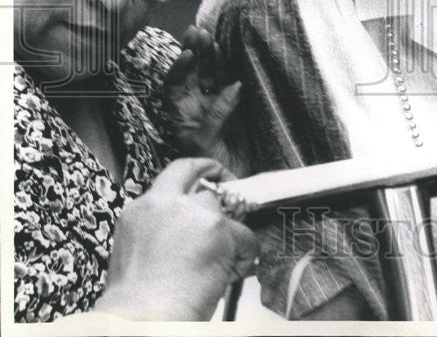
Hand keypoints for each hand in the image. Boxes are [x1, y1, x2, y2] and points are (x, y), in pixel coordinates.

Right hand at [94, 158, 257, 320]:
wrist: (143, 319)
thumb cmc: (138, 302)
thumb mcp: (138, 252)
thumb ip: (162, 231)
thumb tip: (191, 235)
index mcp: (140, 211)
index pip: (174, 173)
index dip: (199, 171)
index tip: (212, 177)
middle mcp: (164, 204)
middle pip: (202, 179)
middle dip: (222, 184)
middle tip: (236, 202)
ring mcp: (192, 212)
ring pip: (225, 213)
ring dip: (231, 237)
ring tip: (224, 267)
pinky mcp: (217, 228)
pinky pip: (245, 237)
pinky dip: (244, 257)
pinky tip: (230, 277)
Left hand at [164, 26, 242, 169]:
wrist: (232, 183)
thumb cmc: (211, 167)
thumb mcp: (205, 142)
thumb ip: (215, 115)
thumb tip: (232, 87)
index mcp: (181, 114)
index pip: (174, 85)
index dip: (178, 69)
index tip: (186, 55)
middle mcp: (196, 106)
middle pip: (192, 74)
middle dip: (194, 53)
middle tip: (197, 33)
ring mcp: (215, 104)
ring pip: (210, 74)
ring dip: (210, 56)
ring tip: (210, 38)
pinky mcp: (234, 106)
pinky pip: (230, 82)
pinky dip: (229, 67)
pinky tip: (227, 53)